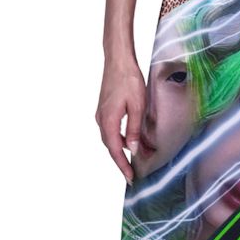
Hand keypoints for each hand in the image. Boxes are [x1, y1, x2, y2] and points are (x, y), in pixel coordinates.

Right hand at [95, 55, 145, 184]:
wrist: (118, 60)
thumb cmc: (128, 80)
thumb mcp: (137, 106)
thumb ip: (135, 129)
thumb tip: (133, 149)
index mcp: (108, 121)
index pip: (115, 150)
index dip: (123, 166)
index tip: (130, 178)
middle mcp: (101, 120)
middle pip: (112, 146)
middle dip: (123, 160)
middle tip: (134, 172)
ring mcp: (101, 114)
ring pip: (112, 138)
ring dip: (123, 148)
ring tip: (138, 156)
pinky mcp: (105, 108)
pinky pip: (112, 128)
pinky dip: (121, 136)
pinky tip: (131, 137)